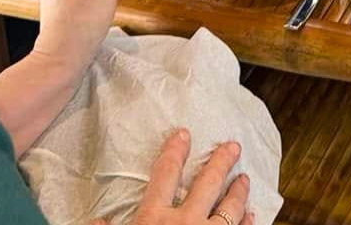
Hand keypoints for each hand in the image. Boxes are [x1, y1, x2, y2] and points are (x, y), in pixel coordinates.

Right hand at [94, 131, 251, 224]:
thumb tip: (98, 220)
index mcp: (153, 220)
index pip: (164, 175)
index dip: (174, 151)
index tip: (184, 133)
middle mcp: (185, 224)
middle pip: (207, 183)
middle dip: (221, 162)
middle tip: (233, 146)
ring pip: (230, 208)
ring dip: (239, 192)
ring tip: (245, 180)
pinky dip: (248, 223)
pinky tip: (252, 216)